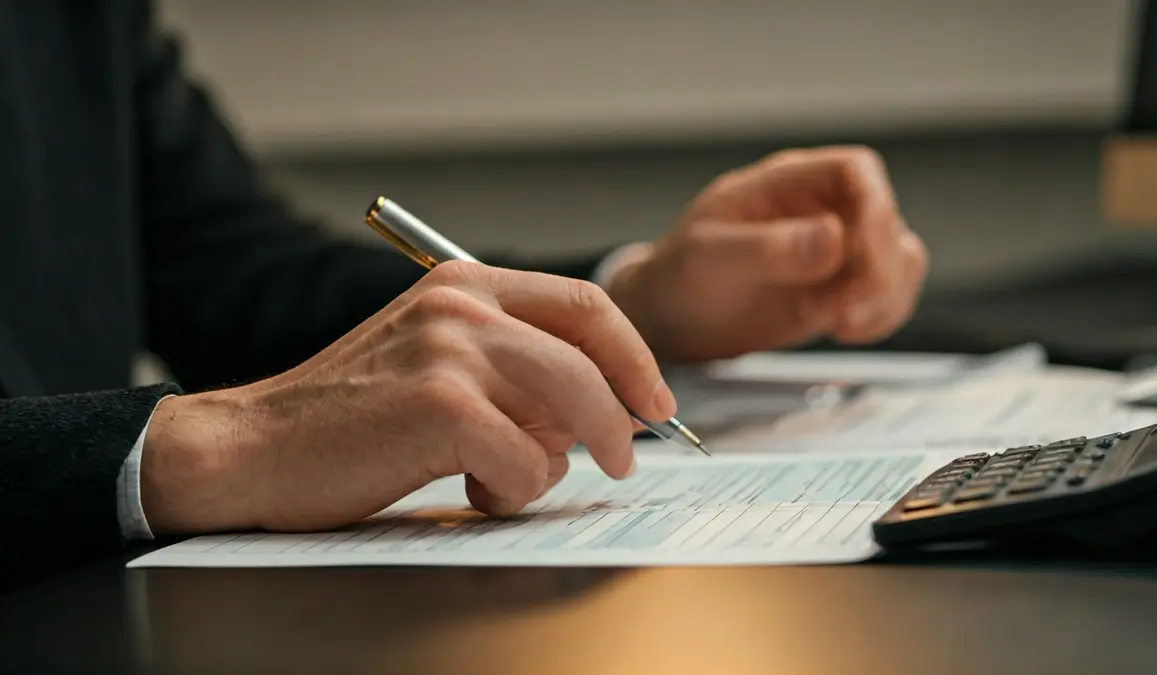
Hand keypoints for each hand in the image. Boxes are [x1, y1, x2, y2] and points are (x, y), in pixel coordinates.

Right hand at [140, 261, 674, 533]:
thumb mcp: (434, 362)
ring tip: (512, 481)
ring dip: (559, 462)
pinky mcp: (442, 406)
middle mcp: (463, 303)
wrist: (253, 447)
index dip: (632, 355)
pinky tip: (471, 492)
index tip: (653, 400)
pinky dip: (514, 490)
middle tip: (625, 459)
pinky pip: (527, 460)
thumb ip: (511, 369)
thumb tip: (594, 408)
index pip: (585, 303)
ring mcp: (452, 349)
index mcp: (466, 283)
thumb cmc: (347, 416)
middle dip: (624, 415)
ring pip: (571, 407)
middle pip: (591, 352)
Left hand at [607, 146, 927, 361]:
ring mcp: (834, 253)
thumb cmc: (679, 275)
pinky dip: (881, 316)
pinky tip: (844, 332)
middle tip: (850, 309)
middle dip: (881, 266)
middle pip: (885, 219)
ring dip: (887, 294)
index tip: (861, 252)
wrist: (669, 319)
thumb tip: (834, 238)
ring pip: (897, 259)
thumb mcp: (710, 257)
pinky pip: (884, 296)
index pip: (856, 171)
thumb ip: (770, 248)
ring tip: (843, 324)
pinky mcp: (836, 291)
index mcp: (786, 183)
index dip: (874, 205)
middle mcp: (818, 210)